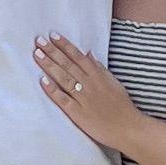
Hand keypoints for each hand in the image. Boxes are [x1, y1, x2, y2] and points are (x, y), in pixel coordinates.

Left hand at [34, 35, 138, 153]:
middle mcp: (89, 84)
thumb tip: (89, 54)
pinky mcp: (78, 113)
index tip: (53, 36)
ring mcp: (83, 98)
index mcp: (98, 76)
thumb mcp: (114, 82)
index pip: (78, 57)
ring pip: (63, 78)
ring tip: (37, 54)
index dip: (65, 45)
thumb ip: (100, 68)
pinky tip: (42, 81)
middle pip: (68, 64)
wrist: (128, 128)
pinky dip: (53, 90)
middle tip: (39, 41)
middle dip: (53, 51)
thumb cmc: (122, 106)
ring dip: (50, 66)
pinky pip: (63, 99)